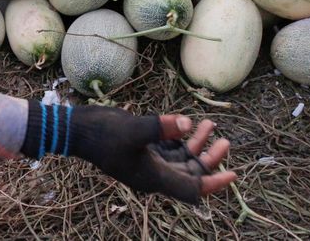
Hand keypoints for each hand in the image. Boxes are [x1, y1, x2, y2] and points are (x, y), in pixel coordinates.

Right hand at [69, 106, 236, 203]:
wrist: (77, 130)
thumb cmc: (103, 133)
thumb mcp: (134, 130)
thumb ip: (161, 127)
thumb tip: (188, 122)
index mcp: (154, 178)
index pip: (192, 188)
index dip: (214, 183)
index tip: (233, 174)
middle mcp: (153, 174)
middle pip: (190, 173)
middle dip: (209, 159)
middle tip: (224, 140)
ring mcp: (147, 162)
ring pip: (180, 159)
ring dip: (196, 145)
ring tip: (208, 124)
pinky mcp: (141, 149)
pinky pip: (168, 149)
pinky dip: (181, 139)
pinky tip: (187, 123)